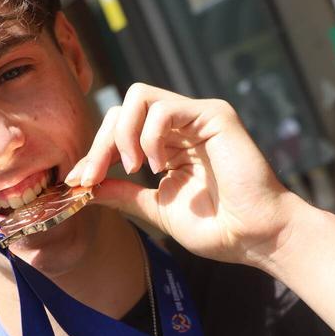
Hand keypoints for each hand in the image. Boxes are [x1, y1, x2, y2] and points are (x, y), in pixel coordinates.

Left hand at [66, 84, 304, 268]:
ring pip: (138, 97)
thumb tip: (85, 187)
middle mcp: (181, 126)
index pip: (119, 130)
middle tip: (92, 177)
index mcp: (168, 145)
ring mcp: (197, 117)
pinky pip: (164, 109)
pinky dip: (150, 136)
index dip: (94, 153)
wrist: (256, 237)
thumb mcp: (157, 209)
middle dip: (100, 144)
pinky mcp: (213, 115)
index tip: (78, 181)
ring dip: (123, 135)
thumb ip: (123, 194)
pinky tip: (159, 165)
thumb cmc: (218, 228)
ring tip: (134, 169)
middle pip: (122, 109)